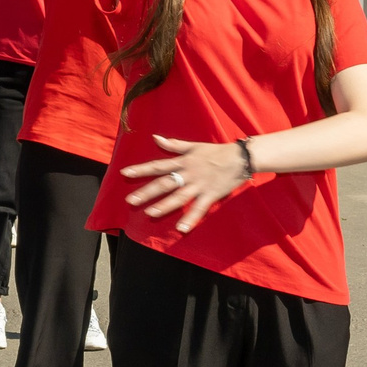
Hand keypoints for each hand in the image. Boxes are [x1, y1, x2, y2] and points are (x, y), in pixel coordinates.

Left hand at [121, 135, 251, 232]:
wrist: (241, 157)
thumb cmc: (216, 152)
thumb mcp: (194, 146)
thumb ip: (174, 145)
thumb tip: (156, 138)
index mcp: (183, 162)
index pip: (158, 166)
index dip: (141, 169)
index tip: (125, 173)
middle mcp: (188, 174)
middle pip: (165, 183)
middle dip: (147, 192)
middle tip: (131, 200)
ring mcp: (199, 185)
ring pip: (179, 196)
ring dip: (165, 205)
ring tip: (150, 213)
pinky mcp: (211, 195)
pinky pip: (200, 208)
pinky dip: (191, 218)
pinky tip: (181, 229)